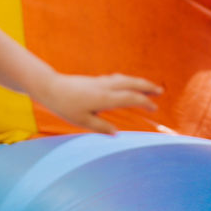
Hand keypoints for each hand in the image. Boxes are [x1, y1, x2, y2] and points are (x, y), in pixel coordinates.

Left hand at [38, 72, 161, 134]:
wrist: (51, 87)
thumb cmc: (65, 106)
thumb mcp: (82, 121)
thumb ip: (100, 126)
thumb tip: (116, 132)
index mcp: (105, 98)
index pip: (131, 98)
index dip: (145, 102)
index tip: (155, 107)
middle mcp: (105, 87)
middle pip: (131, 83)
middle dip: (147, 86)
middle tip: (160, 90)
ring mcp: (101, 82)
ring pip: (125, 79)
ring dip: (138, 82)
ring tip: (148, 86)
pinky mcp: (96, 80)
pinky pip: (117, 78)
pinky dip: (127, 80)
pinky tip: (127, 84)